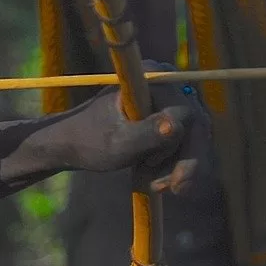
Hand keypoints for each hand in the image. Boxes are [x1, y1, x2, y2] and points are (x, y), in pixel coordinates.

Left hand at [64, 60, 210, 193]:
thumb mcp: (117, 144)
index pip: (185, 115)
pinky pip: (184, 141)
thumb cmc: (88, 142)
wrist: (70, 143)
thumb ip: (146, 134)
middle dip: (184, 162)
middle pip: (196, 126)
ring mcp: (168, 97)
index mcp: (152, 77)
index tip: (165, 179)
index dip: (182, 149)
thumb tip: (175, 126)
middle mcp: (166, 81)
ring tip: (151, 183)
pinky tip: (156, 179)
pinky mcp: (167, 113)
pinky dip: (173, 163)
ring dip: (176, 166)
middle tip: (166, 189)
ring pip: (192, 137)